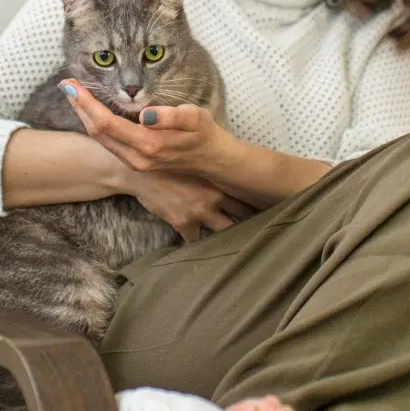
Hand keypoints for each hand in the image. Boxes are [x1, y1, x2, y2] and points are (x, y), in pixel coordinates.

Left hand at [59, 81, 221, 174]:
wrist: (211, 159)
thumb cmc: (203, 133)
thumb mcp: (194, 118)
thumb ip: (171, 116)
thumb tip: (145, 115)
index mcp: (149, 144)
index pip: (107, 123)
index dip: (87, 103)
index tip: (72, 85)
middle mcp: (137, 158)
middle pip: (97, 132)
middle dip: (79, 106)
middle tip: (67, 83)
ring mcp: (135, 163)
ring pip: (99, 139)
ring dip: (85, 115)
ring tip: (75, 93)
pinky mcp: (135, 162)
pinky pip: (108, 142)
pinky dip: (95, 124)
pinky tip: (91, 110)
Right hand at [128, 165, 253, 242]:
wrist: (142, 173)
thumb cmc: (170, 163)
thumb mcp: (195, 162)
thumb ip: (213, 172)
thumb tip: (231, 175)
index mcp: (219, 182)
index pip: (246, 197)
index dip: (257, 205)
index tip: (266, 210)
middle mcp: (213, 199)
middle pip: (241, 217)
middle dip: (249, 223)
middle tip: (259, 230)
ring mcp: (198, 214)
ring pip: (223, 233)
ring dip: (229, 236)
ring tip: (239, 244)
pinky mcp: (183, 225)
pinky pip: (196, 241)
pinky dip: (200, 244)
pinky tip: (206, 248)